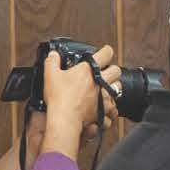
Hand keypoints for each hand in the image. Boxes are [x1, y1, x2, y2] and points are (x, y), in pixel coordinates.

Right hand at [40, 41, 112, 159]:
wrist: (65, 118)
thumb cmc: (59, 97)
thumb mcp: (50, 74)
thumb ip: (52, 61)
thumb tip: (53, 55)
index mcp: (89, 70)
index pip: (106, 54)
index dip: (106, 51)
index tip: (105, 51)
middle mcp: (101, 82)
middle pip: (117, 70)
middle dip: (112, 70)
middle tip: (105, 72)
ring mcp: (106, 96)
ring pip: (119, 88)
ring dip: (113, 86)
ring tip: (105, 87)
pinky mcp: (106, 110)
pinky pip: (115, 107)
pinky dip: (111, 106)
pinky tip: (105, 105)